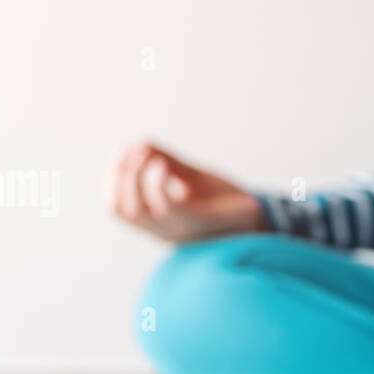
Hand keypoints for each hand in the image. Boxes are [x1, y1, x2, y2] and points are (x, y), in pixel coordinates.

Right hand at [107, 141, 266, 241]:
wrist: (261, 216)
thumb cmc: (226, 200)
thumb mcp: (192, 177)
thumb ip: (168, 163)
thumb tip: (141, 143)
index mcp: (158, 222)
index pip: (117, 208)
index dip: (112, 178)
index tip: (123, 151)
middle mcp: (163, 230)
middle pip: (120, 207)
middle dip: (118, 174)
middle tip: (132, 150)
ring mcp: (178, 229)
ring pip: (135, 208)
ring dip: (133, 176)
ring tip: (146, 153)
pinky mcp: (197, 222)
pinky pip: (165, 205)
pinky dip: (157, 180)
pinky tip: (165, 163)